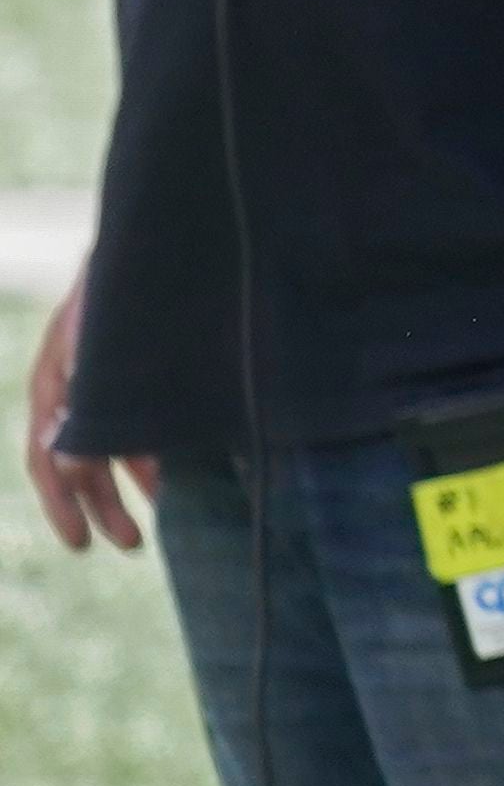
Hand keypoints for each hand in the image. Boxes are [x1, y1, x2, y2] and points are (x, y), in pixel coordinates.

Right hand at [24, 275, 158, 554]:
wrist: (158, 240)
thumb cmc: (121, 291)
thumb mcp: (96, 346)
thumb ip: (82, 404)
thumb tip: (67, 466)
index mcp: (55, 383)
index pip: (47, 458)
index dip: (64, 503)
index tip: (80, 543)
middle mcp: (75, 387)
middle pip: (79, 461)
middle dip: (102, 506)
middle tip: (128, 545)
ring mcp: (105, 380)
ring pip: (110, 447)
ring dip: (130, 486)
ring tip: (150, 526)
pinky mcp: (138, 374)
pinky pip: (136, 424)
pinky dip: (152, 453)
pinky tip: (174, 479)